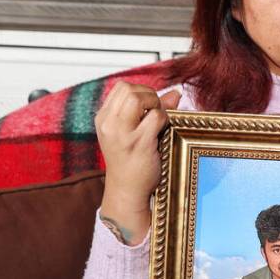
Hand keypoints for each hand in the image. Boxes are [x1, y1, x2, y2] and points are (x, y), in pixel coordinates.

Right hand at [95, 82, 180, 243]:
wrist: (127, 191)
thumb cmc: (132, 162)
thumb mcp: (134, 133)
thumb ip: (151, 110)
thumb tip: (175, 94)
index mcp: (104, 118)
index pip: (121, 87)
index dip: (141, 90)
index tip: (149, 106)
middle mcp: (109, 124)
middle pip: (128, 89)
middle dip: (149, 94)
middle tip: (156, 111)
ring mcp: (122, 134)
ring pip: (139, 98)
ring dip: (156, 105)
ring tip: (158, 122)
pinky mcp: (138, 143)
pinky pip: (156, 117)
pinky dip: (165, 119)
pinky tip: (163, 132)